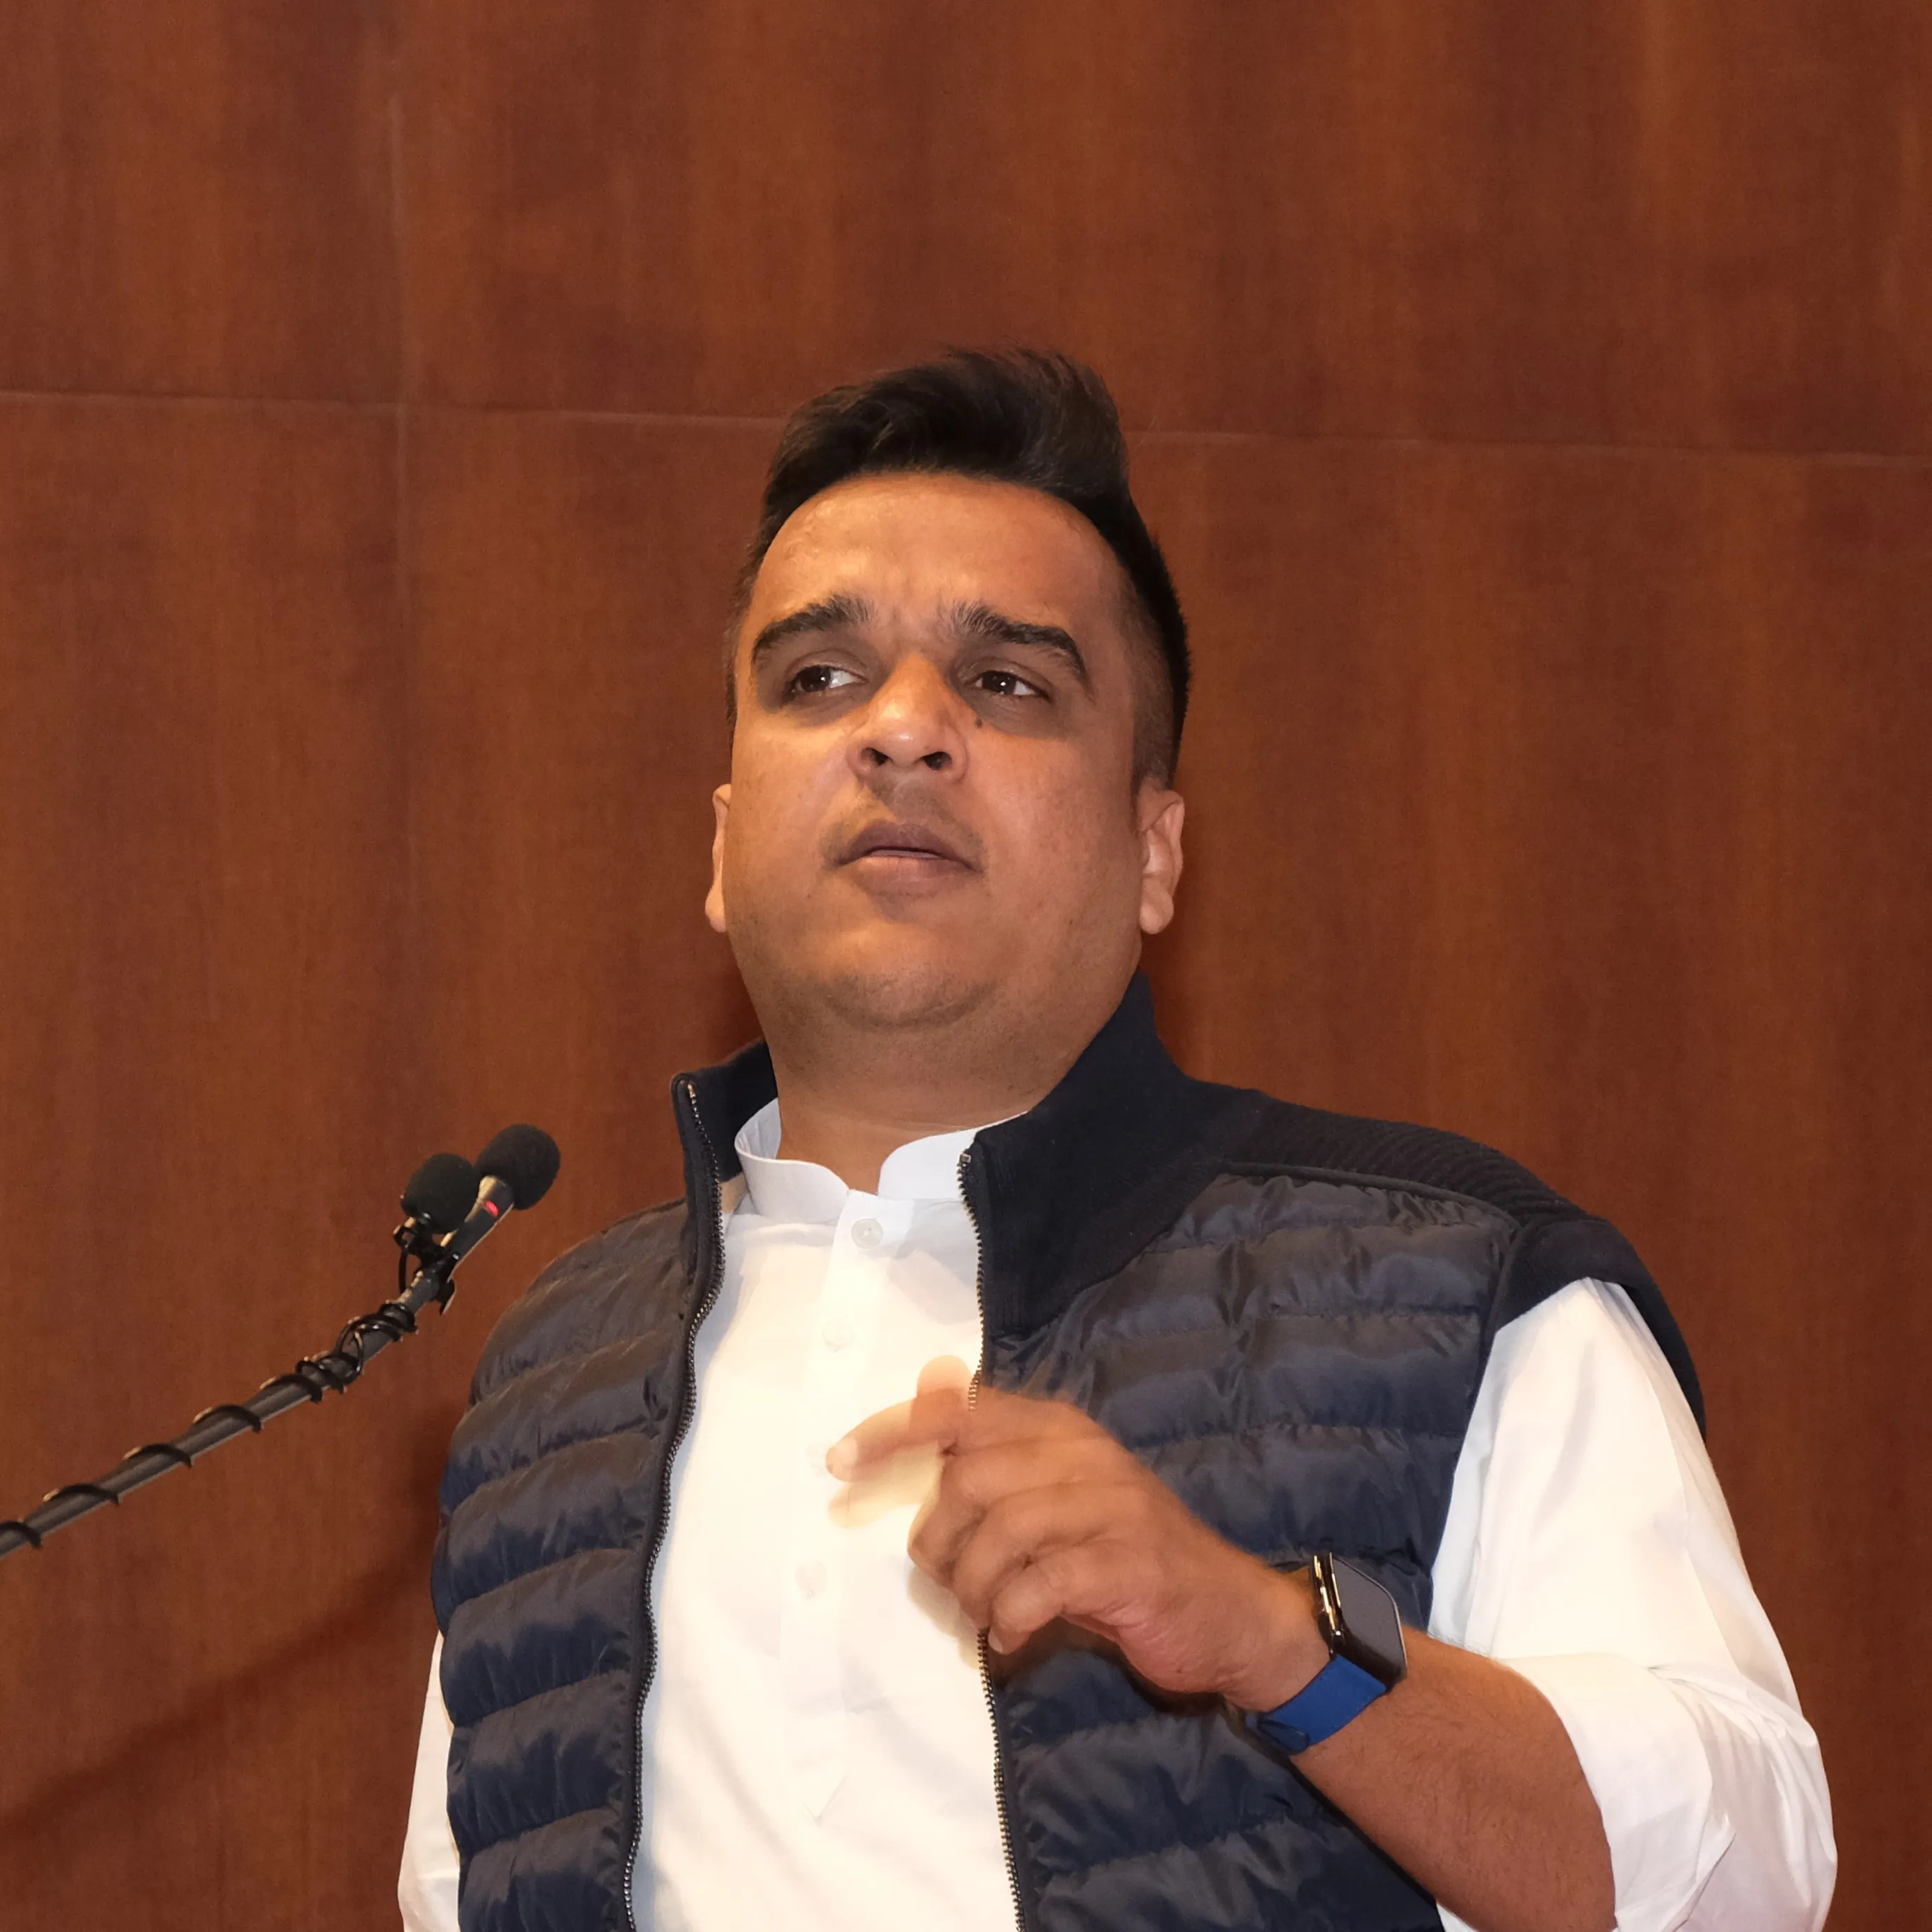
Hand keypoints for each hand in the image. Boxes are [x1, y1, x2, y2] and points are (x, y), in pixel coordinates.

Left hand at [828, 1357, 1325, 1710]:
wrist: (1229, 1612)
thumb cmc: (1125, 1557)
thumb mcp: (1056, 1500)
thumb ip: (994, 1455)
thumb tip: (927, 1385)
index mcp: (1058, 1431)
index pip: (960, 1413)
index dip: (892, 1432)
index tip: (838, 1462)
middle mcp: (1082, 1454)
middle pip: (968, 1481)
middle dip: (939, 1544)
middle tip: (952, 1586)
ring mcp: (1110, 1506)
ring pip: (999, 1532)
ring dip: (974, 1588)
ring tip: (987, 1616)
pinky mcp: (1129, 1562)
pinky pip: (1041, 1581)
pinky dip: (1011, 1615)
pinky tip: (1014, 1636)